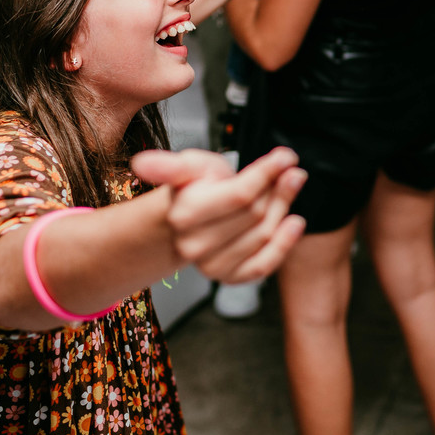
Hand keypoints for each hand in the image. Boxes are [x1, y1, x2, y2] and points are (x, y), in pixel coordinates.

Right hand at [131, 146, 306, 282]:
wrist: (190, 221)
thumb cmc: (195, 189)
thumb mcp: (188, 167)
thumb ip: (170, 166)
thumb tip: (140, 163)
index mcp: (184, 214)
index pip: (241, 194)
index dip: (268, 173)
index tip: (286, 157)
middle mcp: (194, 245)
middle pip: (256, 213)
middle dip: (278, 189)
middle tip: (288, 172)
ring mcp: (211, 265)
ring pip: (264, 235)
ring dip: (282, 209)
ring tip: (285, 189)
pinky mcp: (230, 277)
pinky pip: (264, 265)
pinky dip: (284, 244)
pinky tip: (294, 223)